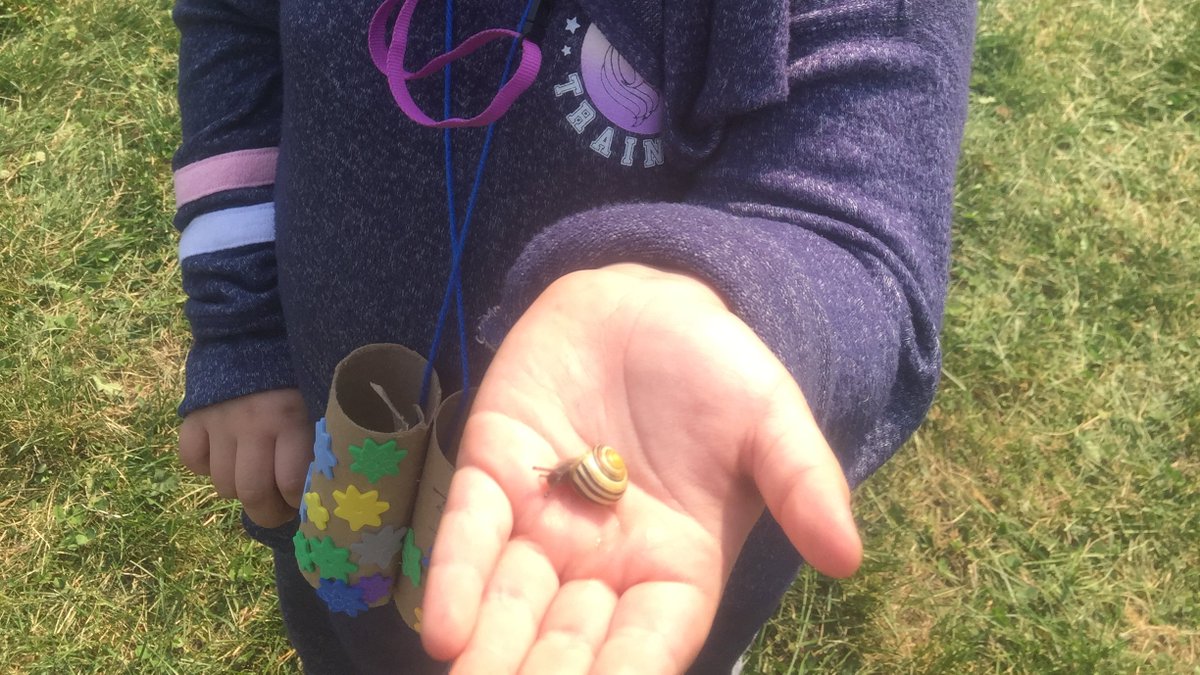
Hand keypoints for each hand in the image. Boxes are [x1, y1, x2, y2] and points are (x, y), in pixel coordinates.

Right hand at [179, 388, 313, 527]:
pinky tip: (223, 457)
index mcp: (290, 419)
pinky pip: (191, 459)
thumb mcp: (317, 402)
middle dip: (266, 512)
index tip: (304, 504)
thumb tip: (323, 487)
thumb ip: (317, 439)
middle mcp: (252, 424)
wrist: (254, 333)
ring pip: (222, 483)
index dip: (296, 503)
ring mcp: (219, 421)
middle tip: (277, 510)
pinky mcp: (193, 416)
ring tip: (254, 480)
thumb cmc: (296, 374)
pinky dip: (204, 466)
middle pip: (251, 491)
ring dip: (239, 490)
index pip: (290, 483)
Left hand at [422, 264, 861, 673]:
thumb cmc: (716, 369)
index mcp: (676, 564)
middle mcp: (603, 559)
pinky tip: (442, 630)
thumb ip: (803, 484)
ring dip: (492, 652)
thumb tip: (848, 559)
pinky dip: (454, 578)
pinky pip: (469, 532)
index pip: (652, 640)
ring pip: (512, 601)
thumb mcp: (771, 420)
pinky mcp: (494, 471)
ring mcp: (544, 520)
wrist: (648, 300)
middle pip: (572, 640)